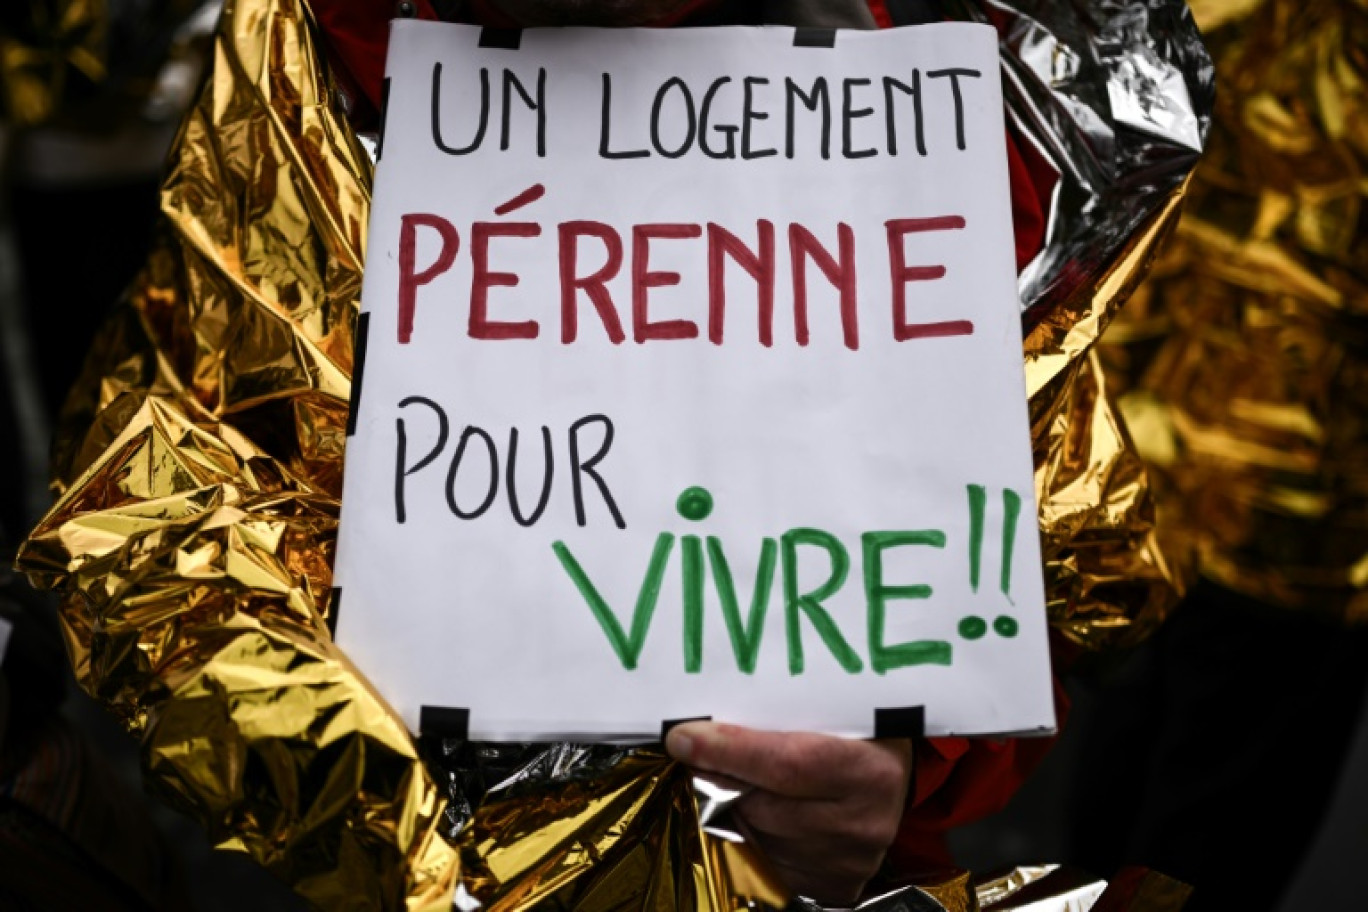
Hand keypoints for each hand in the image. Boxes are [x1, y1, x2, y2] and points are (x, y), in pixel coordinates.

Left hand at [665, 722, 912, 905]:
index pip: (788, 764)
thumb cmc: (857, 733)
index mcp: (871, 771)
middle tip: (694, 755)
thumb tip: (706, 719)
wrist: (892, 779)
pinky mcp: (832, 886)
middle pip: (762, 806)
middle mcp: (864, 824)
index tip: (683, 738)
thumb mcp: (834, 710)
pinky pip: (766, 864)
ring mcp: (848, 863)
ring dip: (728, 810)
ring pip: (756, 838)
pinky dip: (746, 838)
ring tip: (728, 781)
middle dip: (717, 780)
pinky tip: (748, 813)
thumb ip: (779, 713)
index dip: (730, 751)